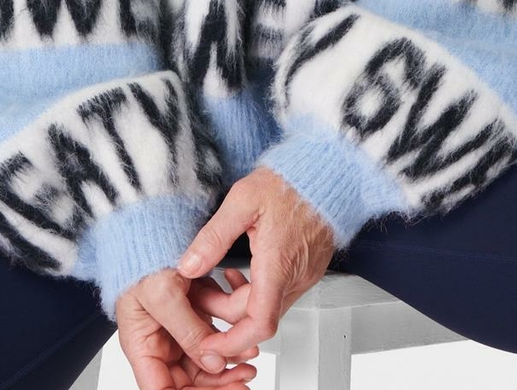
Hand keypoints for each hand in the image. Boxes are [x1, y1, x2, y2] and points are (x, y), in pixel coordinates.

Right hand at [115, 266, 257, 389]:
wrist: (153, 220)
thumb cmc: (143, 252)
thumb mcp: (163, 293)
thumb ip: (187, 330)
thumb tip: (213, 362)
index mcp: (141, 343)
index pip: (162, 389)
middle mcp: (158, 340)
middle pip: (187, 379)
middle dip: (217, 383)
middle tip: (242, 381)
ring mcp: (176, 326)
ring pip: (204, 360)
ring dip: (228, 363)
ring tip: (250, 361)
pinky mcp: (192, 312)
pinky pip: (212, 335)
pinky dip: (230, 339)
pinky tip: (246, 339)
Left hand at [175, 167, 336, 363]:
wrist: (328, 170)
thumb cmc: (291, 180)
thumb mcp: (243, 200)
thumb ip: (214, 236)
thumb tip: (188, 265)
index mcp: (278, 265)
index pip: (259, 324)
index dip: (231, 342)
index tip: (209, 346)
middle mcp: (295, 277)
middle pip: (255, 316)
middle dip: (221, 312)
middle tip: (196, 292)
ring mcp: (304, 275)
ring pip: (266, 305)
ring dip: (237, 301)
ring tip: (213, 279)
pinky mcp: (307, 268)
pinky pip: (278, 293)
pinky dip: (254, 291)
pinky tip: (238, 272)